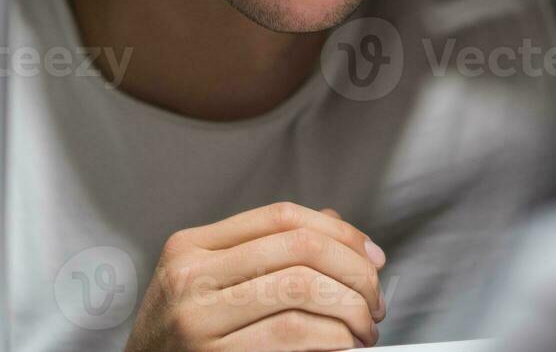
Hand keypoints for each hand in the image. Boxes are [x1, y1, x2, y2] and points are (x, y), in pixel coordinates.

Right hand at [124, 202, 385, 351]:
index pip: (282, 216)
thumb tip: (339, 228)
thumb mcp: (207, 283)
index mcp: (190, 247)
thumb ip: (266, 251)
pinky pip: (292, 337)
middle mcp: (189, 278)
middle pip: (300, 250)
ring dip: (349, 311)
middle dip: (354, 274)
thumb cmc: (180, 339)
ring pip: (301, 292)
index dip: (339, 232)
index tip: (372, 256)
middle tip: (375, 299)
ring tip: (364, 329)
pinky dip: (331, 340)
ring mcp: (197, 321)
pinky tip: (341, 346)